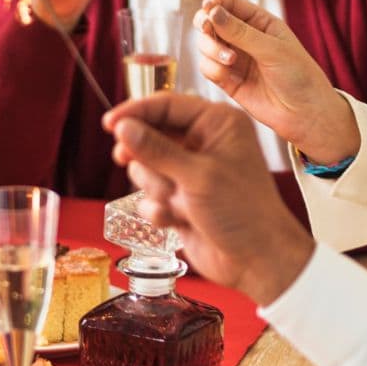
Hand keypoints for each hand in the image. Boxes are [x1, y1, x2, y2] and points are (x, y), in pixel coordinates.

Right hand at [103, 94, 315, 303]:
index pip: (166, 105)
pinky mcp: (179, 199)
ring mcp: (189, 172)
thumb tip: (123, 127)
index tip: (109, 123)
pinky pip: (149, 196)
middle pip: (150, 135)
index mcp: (217, 124)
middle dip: (144, 156)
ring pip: (145, 168)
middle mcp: (203, 143)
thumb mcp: (197, 175)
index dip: (135, 112)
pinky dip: (158, 208)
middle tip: (126, 159)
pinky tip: (176, 219)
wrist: (257, 260)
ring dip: (155, 187)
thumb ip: (156, 150)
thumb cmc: (244, 212)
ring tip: (176, 201)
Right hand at [194, 0, 358, 163]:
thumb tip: (214, 12)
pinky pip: (207, 67)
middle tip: (207, 29)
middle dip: (206, 24)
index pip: (230, 4)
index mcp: (259, 23)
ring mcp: (233, 58)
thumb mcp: (272, 48)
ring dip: (211, 49)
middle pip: (210, 21)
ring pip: (205, 44)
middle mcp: (243, 38)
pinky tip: (229, 77)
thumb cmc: (299, 76)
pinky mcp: (226, 79)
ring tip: (230, 60)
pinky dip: (213, 69)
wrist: (304, 113)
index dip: (216, 1)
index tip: (209, 5)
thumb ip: (240, 32)